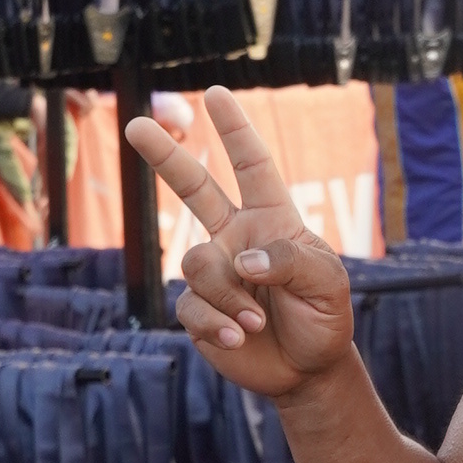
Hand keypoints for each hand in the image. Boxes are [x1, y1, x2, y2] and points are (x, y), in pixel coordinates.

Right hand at [123, 85, 354, 399]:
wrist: (307, 369)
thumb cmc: (323, 315)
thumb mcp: (327, 283)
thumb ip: (290, 261)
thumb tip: (242, 259)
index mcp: (271, 219)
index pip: (252, 166)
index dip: (235, 130)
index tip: (216, 93)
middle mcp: (235, 237)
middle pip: (193, 188)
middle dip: (163, 157)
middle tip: (136, 124)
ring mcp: (213, 272)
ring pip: (196, 264)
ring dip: (227, 296)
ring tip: (255, 321)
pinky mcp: (197, 309)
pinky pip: (191, 307)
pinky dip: (218, 324)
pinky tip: (239, 338)